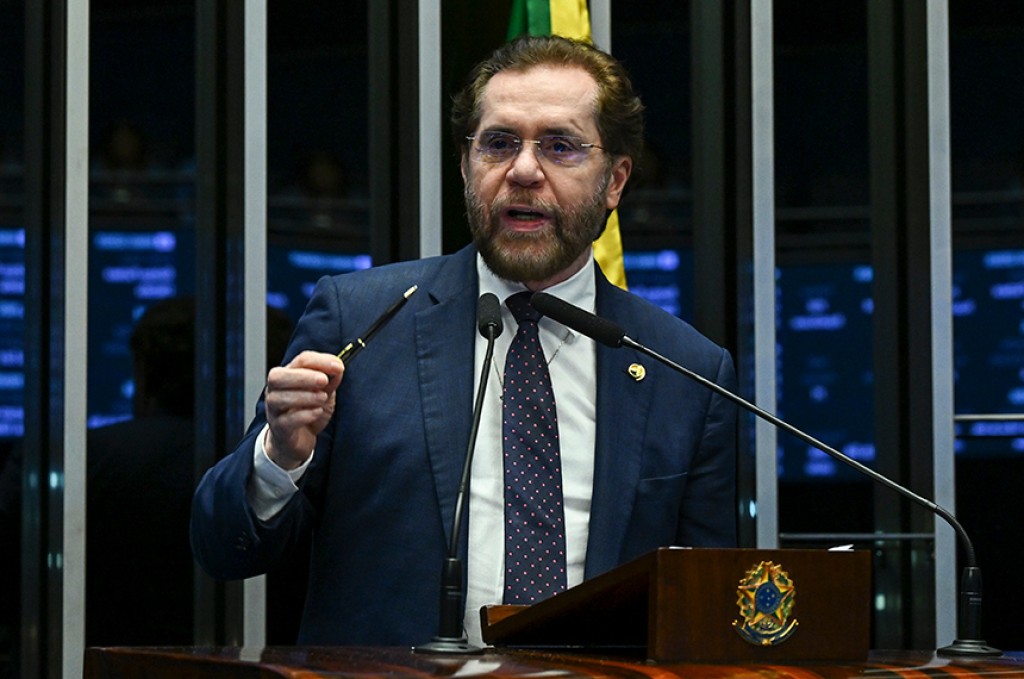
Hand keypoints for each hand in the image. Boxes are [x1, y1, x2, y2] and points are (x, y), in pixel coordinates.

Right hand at [263, 350, 344, 469]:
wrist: (298, 439)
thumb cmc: (308, 411)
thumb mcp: (323, 392)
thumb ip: (330, 380)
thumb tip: (338, 368)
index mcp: (288, 375)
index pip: (300, 361)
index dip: (320, 361)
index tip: (339, 366)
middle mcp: (276, 390)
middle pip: (278, 376)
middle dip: (303, 377)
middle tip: (324, 380)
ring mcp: (274, 410)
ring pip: (279, 398)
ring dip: (305, 396)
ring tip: (323, 398)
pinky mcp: (279, 429)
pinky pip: (286, 420)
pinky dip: (303, 415)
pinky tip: (317, 412)